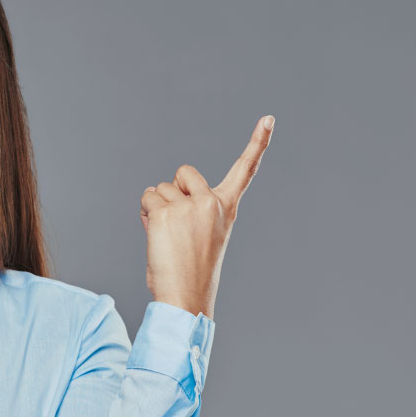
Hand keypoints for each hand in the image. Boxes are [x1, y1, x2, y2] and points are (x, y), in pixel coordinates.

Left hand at [139, 115, 273, 318]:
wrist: (186, 297)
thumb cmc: (193, 272)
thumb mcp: (202, 236)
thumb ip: (190, 210)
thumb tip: (157, 196)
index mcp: (226, 209)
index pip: (245, 170)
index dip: (258, 143)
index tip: (269, 119)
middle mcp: (211, 203)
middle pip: (184, 172)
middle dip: (174, 190)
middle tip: (178, 225)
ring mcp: (189, 207)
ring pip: (160, 189)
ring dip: (158, 208)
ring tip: (168, 238)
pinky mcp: (166, 214)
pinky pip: (147, 199)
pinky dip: (147, 214)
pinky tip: (157, 237)